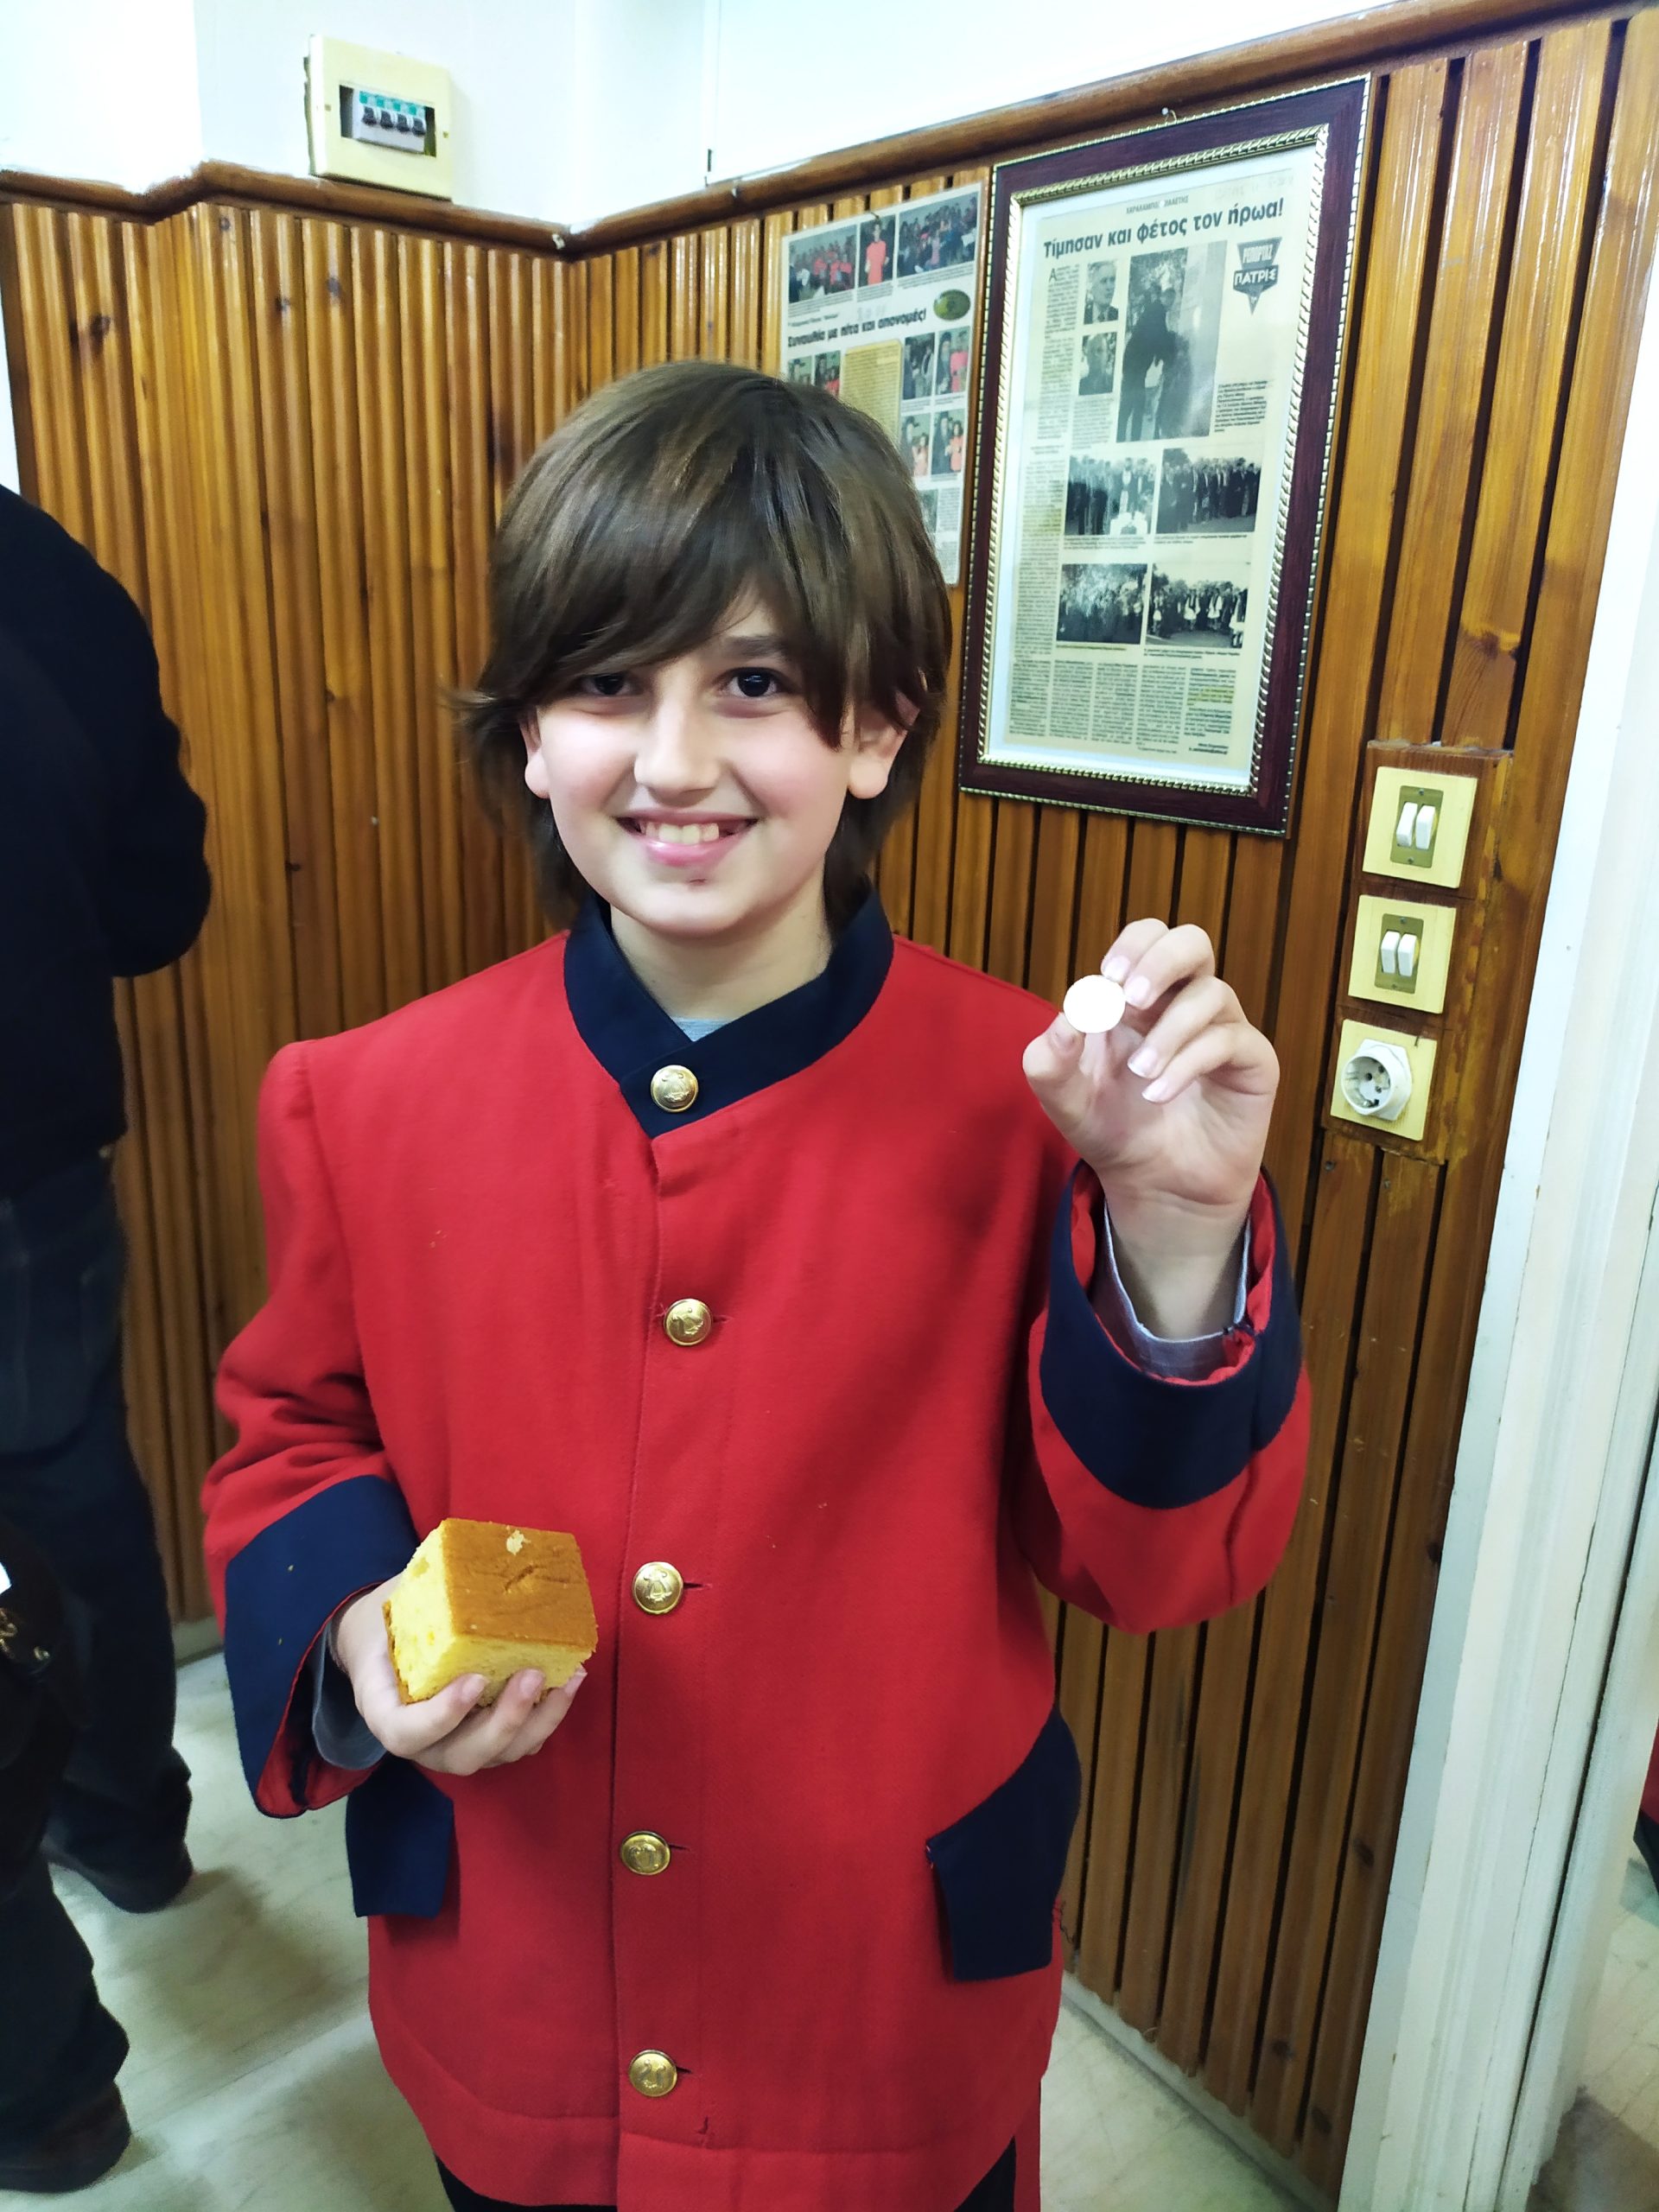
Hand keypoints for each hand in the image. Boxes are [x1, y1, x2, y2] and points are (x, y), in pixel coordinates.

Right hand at [332, 1578, 585, 1775]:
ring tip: (567, 1678)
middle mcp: (423, 1740)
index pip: (405, 1734)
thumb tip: (463, 1554)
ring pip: (500, 1754)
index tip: (475, 1680)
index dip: (441, 1716)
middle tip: (533, 1675)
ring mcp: (457, 1743)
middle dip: (505, 1721)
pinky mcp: (488, 1737)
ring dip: (538, 1721)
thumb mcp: (391, 1604)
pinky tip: (571, 1678)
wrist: (384, 1644)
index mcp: (386, 1710)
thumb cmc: (389, 1623)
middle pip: (464, 1755)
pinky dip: (548, 1716)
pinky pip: (521, 1741)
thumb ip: (420, 1591)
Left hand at [1023, 922, 1277, 1323]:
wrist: (1155, 1186)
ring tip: (1141, 1074)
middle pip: (1192, 942)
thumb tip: (1065, 1020)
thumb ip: (1049, 1060)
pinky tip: (1159, 1094)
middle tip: (1132, 997)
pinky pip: (1230, 1040)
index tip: (1109, 979)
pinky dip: (1189, 1063)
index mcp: (1138, 998)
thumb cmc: (1114, 1130)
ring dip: (1169, 1031)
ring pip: (1211, 993)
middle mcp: (1183, 1003)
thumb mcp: (1065, 1100)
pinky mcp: (1252, 1062)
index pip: (1146, 940)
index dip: (1132, 946)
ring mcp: (1222, 1029)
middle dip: (1162, 960)